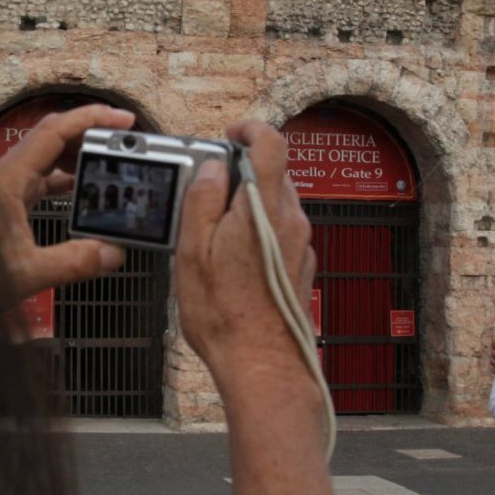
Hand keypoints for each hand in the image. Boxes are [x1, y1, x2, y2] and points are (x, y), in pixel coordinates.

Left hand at [0, 103, 135, 299]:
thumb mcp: (25, 274)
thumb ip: (73, 262)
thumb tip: (112, 254)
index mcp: (6, 179)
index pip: (54, 131)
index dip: (90, 118)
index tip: (121, 118)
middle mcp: (3, 176)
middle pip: (52, 138)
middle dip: (89, 136)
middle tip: (122, 144)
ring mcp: (1, 187)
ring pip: (45, 158)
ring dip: (76, 157)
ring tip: (108, 166)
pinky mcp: (2, 202)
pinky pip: (38, 179)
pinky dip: (63, 179)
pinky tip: (80, 189)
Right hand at [175, 120, 319, 405]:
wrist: (263, 364)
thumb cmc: (225, 314)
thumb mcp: (193, 251)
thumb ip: (203, 200)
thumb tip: (212, 168)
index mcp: (264, 207)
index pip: (271, 143)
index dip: (251, 129)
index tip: (230, 135)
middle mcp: (290, 220)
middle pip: (273, 174)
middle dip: (242, 174)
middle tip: (208, 190)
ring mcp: (300, 244)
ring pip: (276, 205)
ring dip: (248, 206)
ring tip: (214, 232)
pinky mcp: (300, 266)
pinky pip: (280, 232)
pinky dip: (258, 231)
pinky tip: (233, 259)